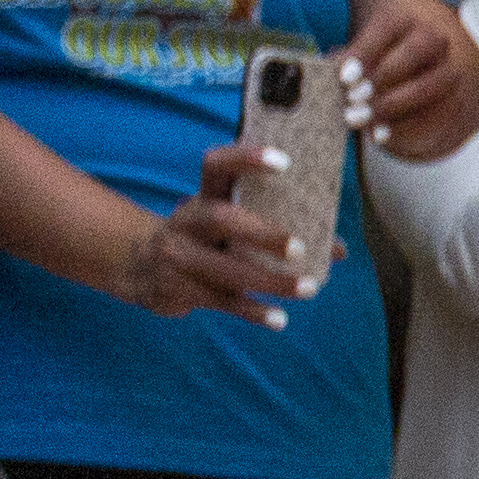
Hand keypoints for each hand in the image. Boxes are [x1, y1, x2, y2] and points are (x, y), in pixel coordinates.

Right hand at [118, 139, 310, 323]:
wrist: (139, 268)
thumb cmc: (204, 240)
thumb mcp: (229, 226)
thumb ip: (279, 230)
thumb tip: (339, 250)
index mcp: (204, 196)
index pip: (217, 165)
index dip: (246, 158)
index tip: (284, 161)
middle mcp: (187, 221)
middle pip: (221, 219)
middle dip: (261, 233)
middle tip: (299, 248)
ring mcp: (178, 255)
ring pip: (225, 268)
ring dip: (269, 281)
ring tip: (308, 289)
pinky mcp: (176, 288)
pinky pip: (220, 301)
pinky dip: (252, 311)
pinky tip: (279, 319)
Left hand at [341, 0, 478, 156]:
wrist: (438, 69)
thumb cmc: (389, 57)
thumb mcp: (370, 48)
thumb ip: (351, 60)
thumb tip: (326, 72)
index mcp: (408, 19)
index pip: (388, 27)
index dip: (365, 52)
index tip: (345, 77)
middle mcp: (436, 40)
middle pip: (415, 53)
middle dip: (382, 78)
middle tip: (353, 99)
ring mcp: (452, 70)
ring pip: (431, 85)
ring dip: (393, 105)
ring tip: (362, 120)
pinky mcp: (459, 99)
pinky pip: (438, 114)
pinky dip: (407, 129)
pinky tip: (380, 135)